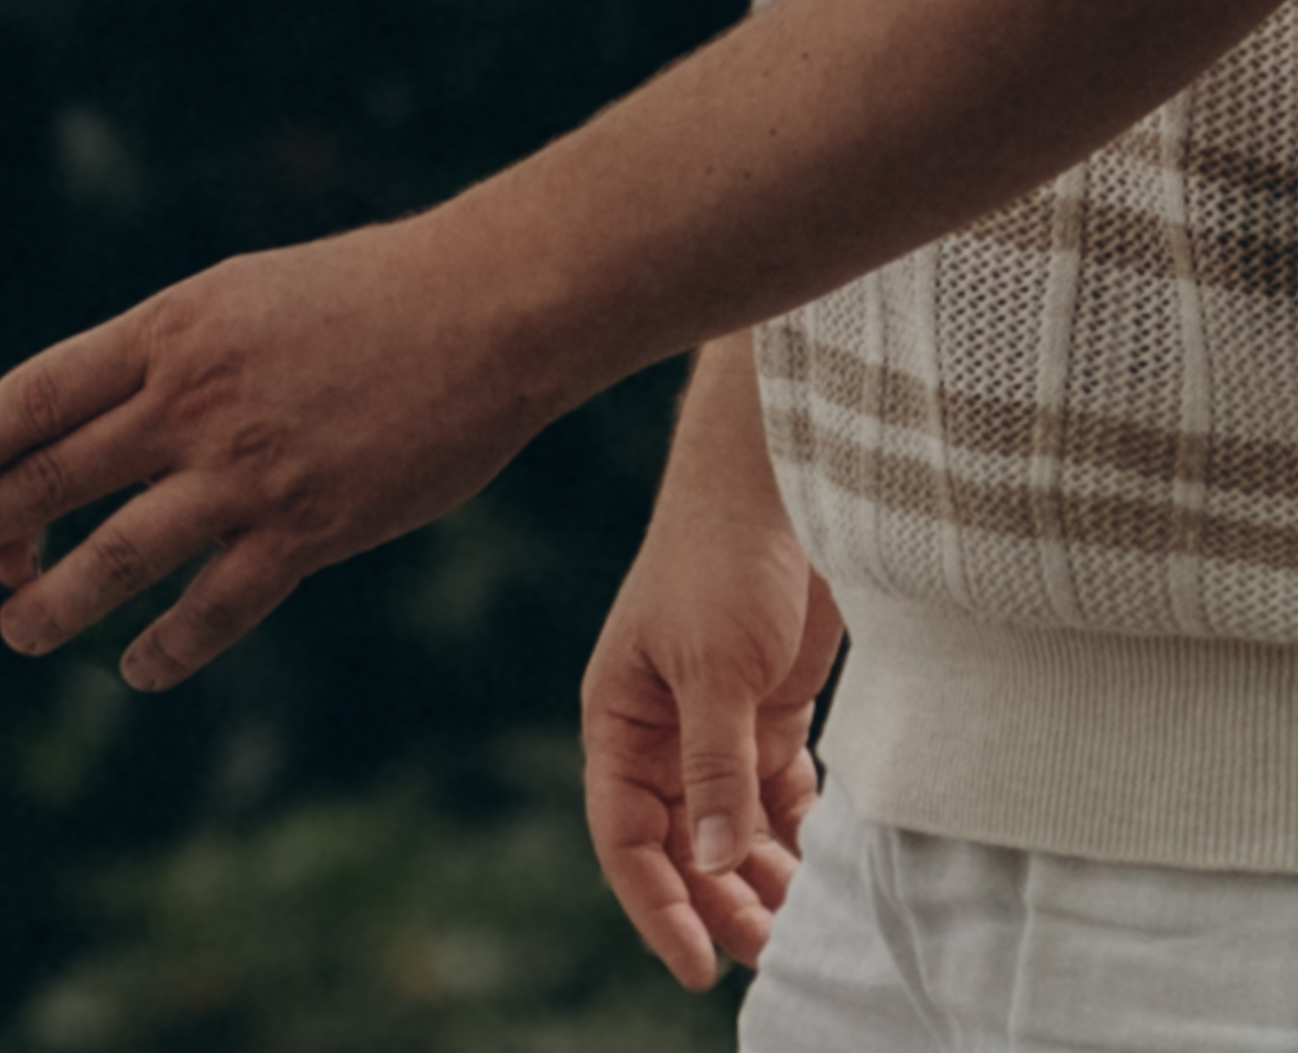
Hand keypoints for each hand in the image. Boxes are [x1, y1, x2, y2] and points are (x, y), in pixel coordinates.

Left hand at [0, 217, 577, 688]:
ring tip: (18, 635)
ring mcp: (249, 472)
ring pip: (117, 555)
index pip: (33, 396)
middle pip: (53, 479)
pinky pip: (217, 606)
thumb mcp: (239, 295)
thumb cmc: (369, 291)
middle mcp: (193, 403)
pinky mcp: (311, 529)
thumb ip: (164, 350)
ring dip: (55, 603)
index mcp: (169, 333)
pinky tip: (139, 670)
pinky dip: (168, 647)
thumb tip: (91, 397)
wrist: (492, 306)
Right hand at [579, 508, 843, 988]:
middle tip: (771, 954)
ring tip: (804, 925)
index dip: (657, 904)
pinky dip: (797, 830)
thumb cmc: (721, 557)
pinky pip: (778, 792)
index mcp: (619, 720)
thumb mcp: (715, 667)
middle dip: (718, 901)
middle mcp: (661, 731)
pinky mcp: (772, 706)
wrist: (785, 479)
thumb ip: (714, 766)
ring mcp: (717, 720)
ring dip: (762, 873)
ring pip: (731, 824)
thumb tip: (710, 859)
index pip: (625, 835)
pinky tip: (824, 865)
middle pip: (681, 842)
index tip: (698, 964)